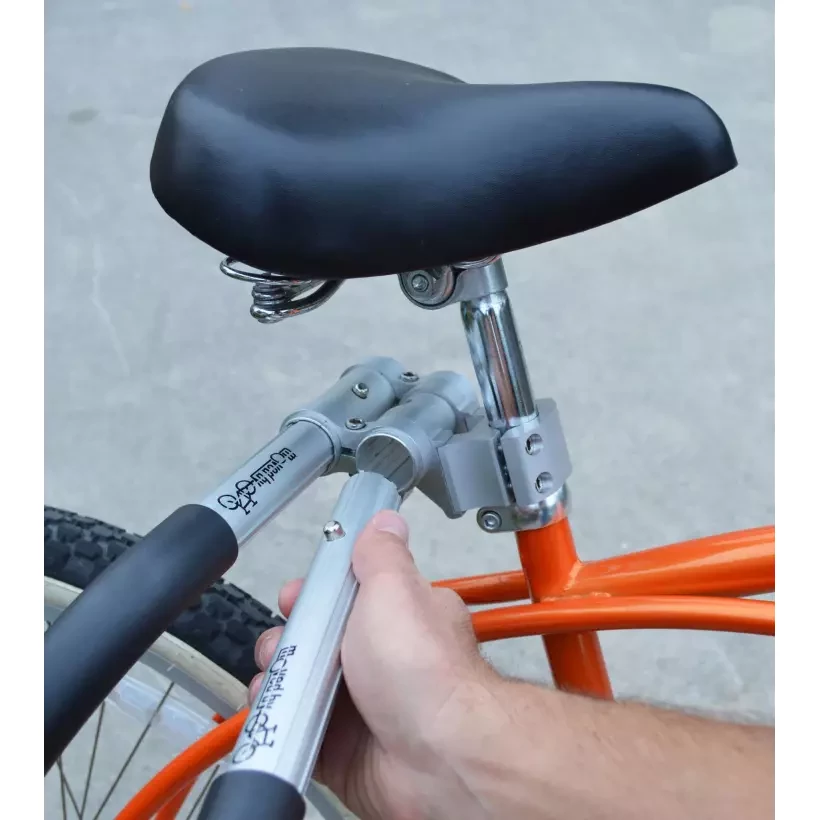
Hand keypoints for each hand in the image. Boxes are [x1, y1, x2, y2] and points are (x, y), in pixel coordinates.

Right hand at [250, 511, 503, 819]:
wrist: (435, 756)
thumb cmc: (427, 672)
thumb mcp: (395, 590)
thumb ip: (382, 554)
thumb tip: (384, 520)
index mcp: (400, 616)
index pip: (347, 594)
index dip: (316, 593)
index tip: (296, 595)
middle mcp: (382, 659)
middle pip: (317, 638)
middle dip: (290, 637)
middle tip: (287, 643)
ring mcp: (363, 703)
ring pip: (302, 682)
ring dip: (282, 676)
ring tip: (281, 677)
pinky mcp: (344, 746)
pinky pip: (299, 726)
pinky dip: (282, 718)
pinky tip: (278, 709)